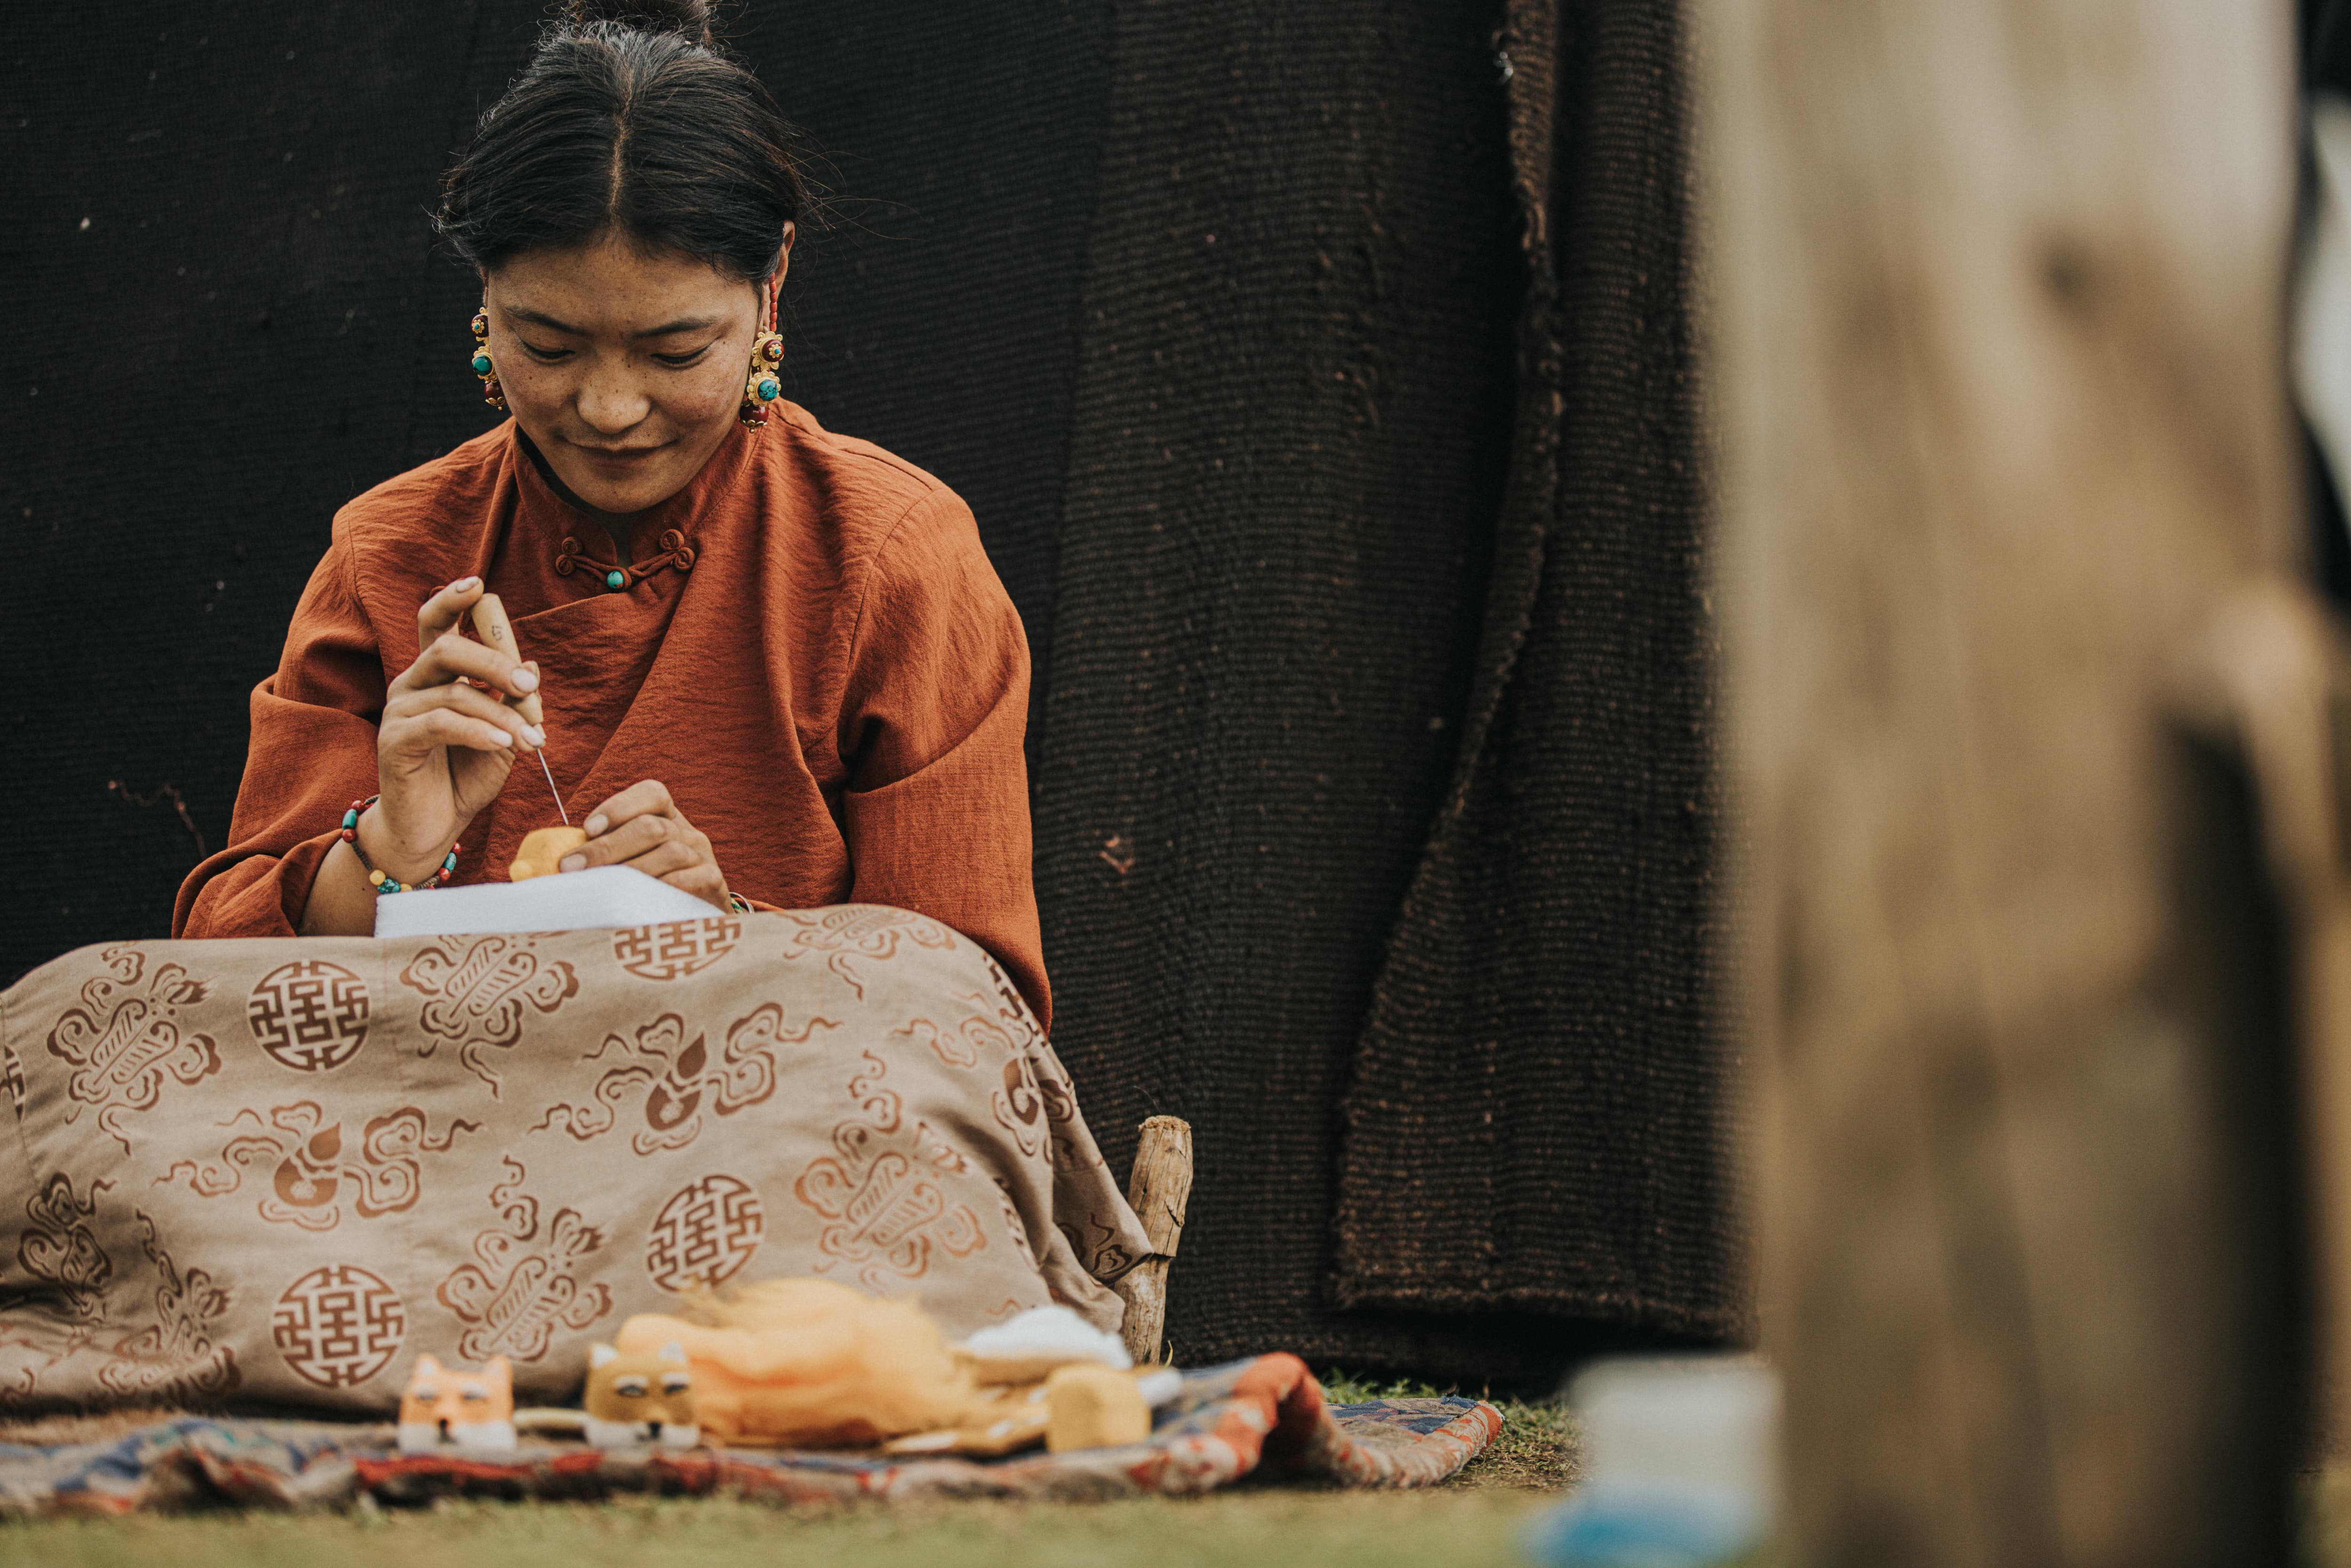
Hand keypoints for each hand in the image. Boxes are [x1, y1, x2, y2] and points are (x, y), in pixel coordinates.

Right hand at [370, 576, 544, 882]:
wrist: (436, 826)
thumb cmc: (467, 776)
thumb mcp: (503, 734)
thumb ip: (515, 701)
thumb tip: (534, 665)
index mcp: (435, 675)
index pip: (435, 624)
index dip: (452, 600)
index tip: (478, 584)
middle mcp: (411, 684)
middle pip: (449, 649)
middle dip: (497, 663)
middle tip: (531, 688)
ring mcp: (398, 711)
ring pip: (454, 691)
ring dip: (502, 714)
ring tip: (532, 741)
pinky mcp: (393, 741)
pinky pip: (439, 722)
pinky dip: (478, 730)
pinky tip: (503, 744)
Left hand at [560, 780, 730, 912]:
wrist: (697, 928)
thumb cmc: (647, 893)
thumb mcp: (622, 868)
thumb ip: (587, 861)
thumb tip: (528, 870)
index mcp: (665, 819)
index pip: (652, 793)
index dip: (619, 806)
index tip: (589, 828)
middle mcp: (687, 832)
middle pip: (651, 827)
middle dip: (607, 847)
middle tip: (572, 868)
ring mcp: (702, 857)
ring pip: (669, 851)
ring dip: (630, 870)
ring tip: (601, 890)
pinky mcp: (714, 884)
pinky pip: (691, 878)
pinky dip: (663, 887)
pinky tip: (641, 900)